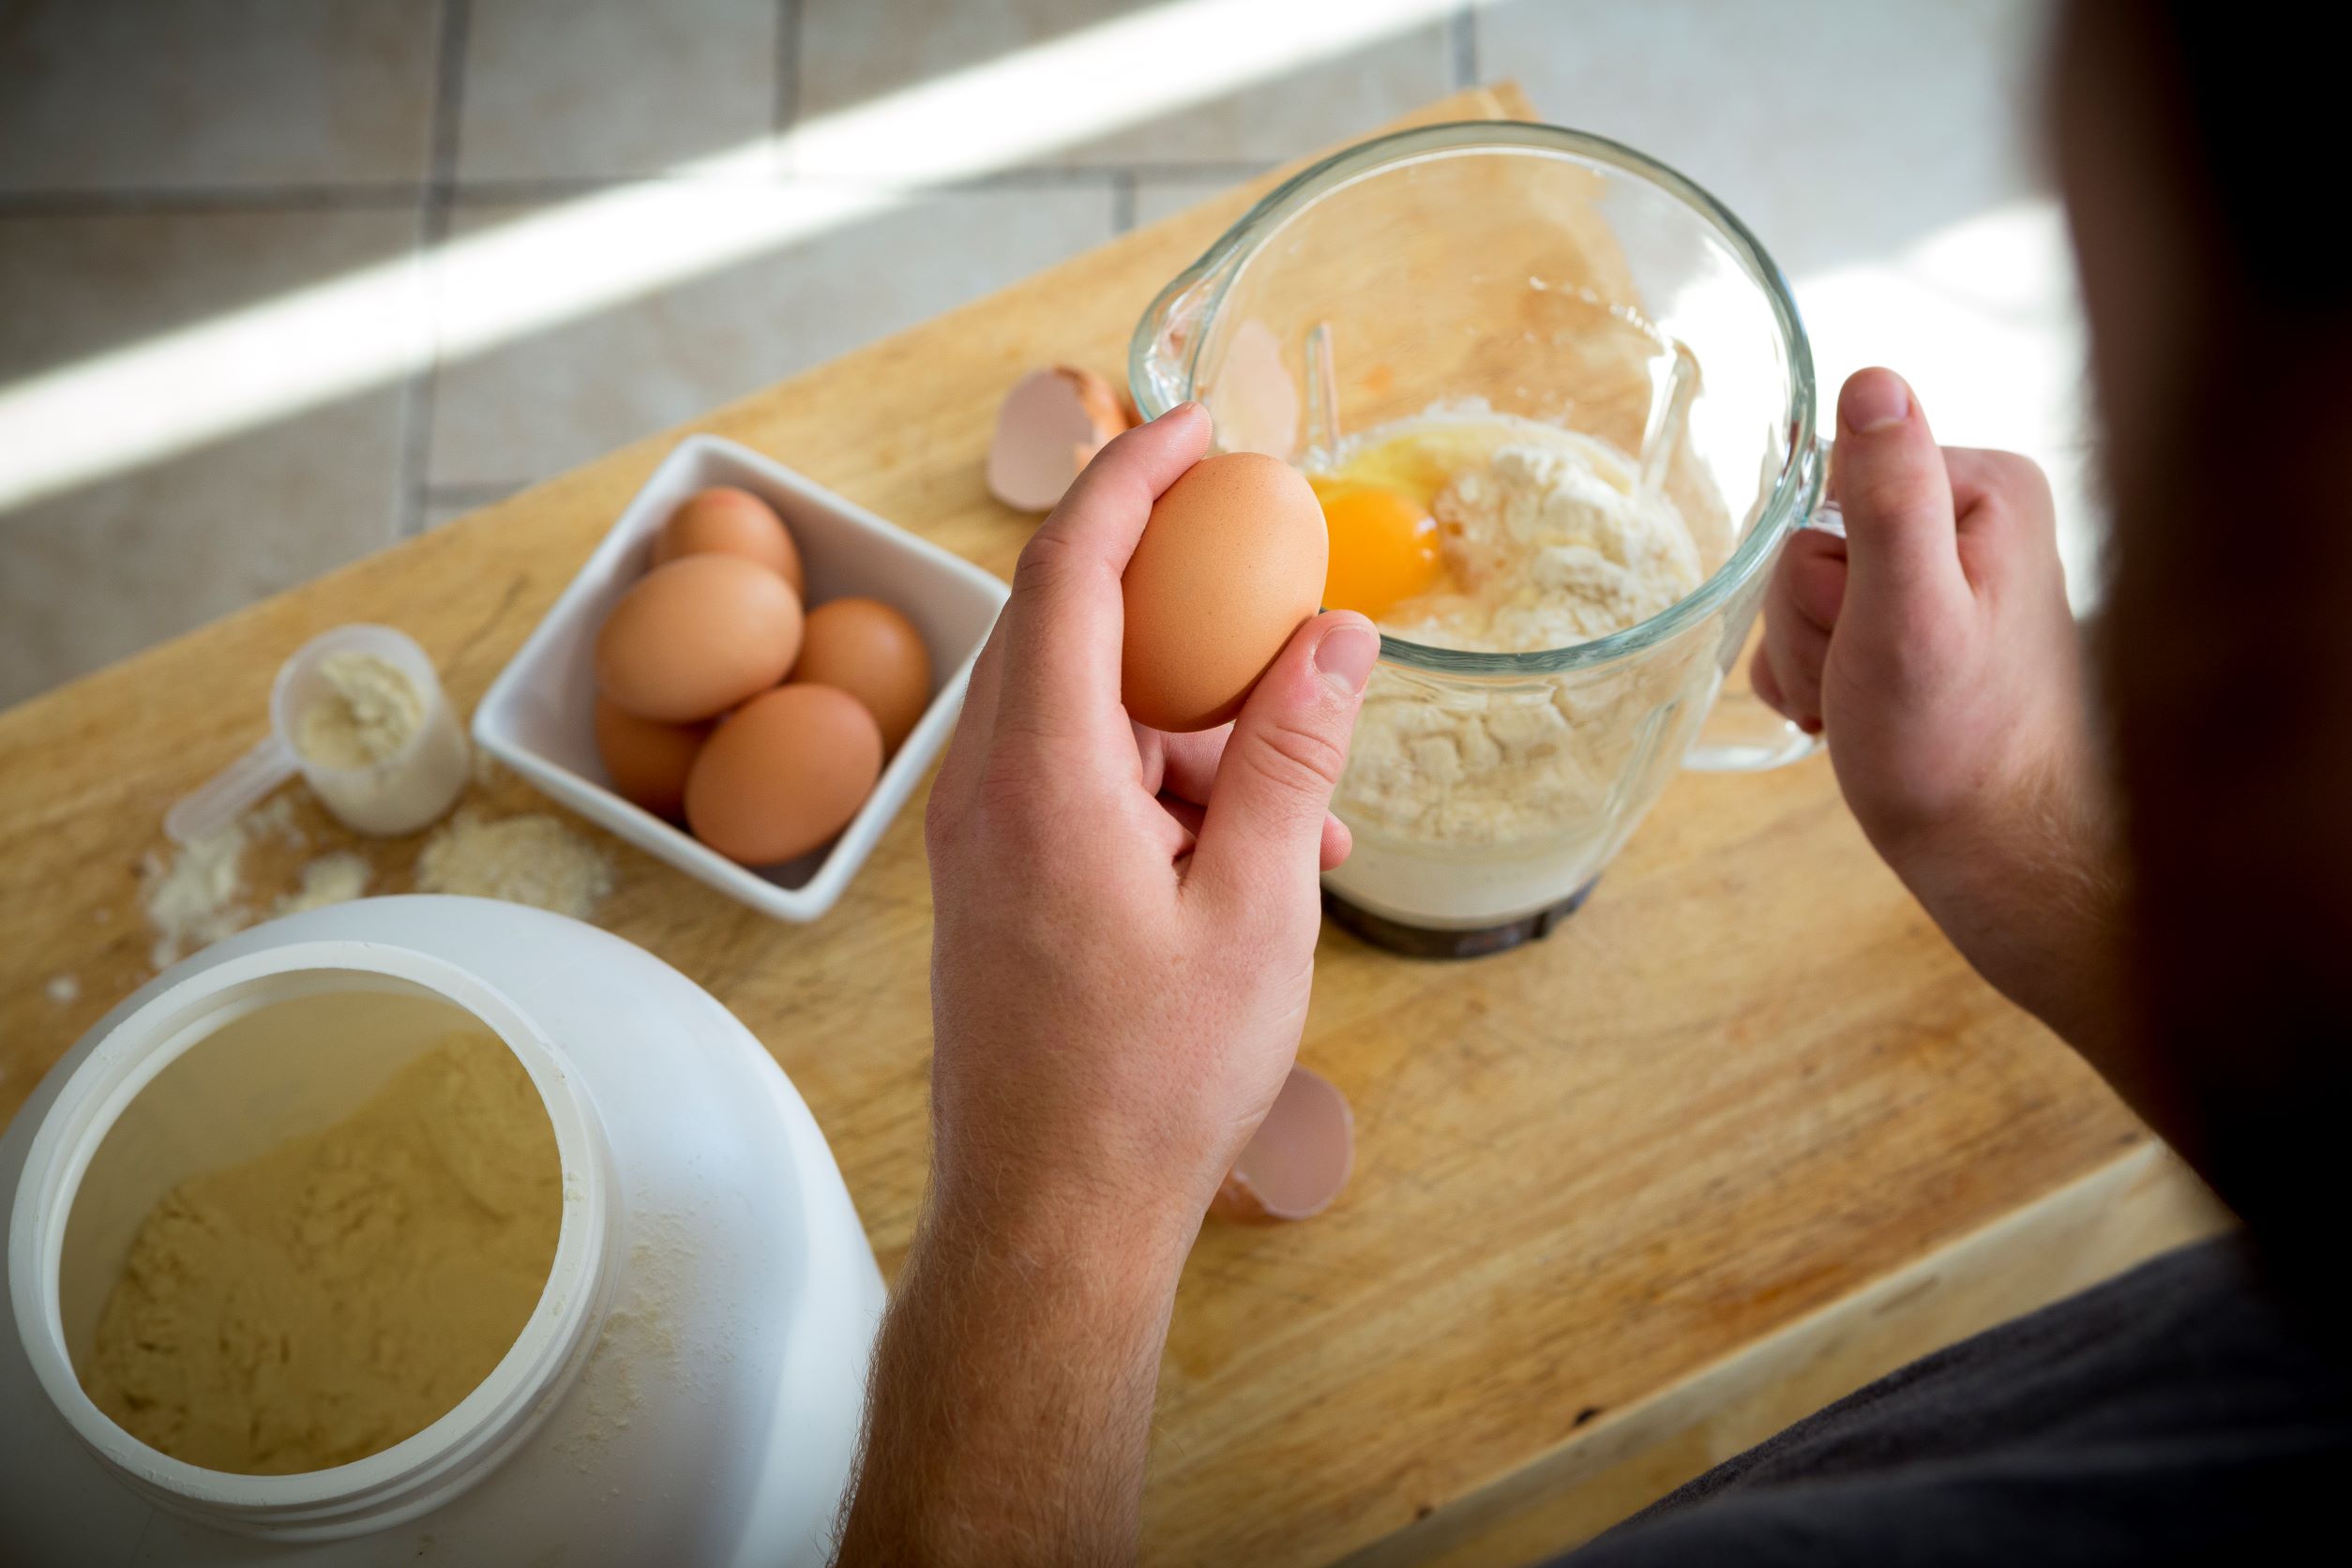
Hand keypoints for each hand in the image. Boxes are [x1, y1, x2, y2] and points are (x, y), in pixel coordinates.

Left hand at [835, 403, 1376, 1565]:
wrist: (1049, 1222)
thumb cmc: (1151, 1083)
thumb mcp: (1258, 909)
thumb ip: (1293, 757)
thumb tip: (1337, 634)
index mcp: (1042, 773)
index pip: (1069, 566)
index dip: (1131, 474)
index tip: (1199, 420)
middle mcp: (987, 789)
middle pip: (1072, 625)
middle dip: (1178, 588)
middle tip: (1274, 573)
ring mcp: (981, 842)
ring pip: (1089, 718)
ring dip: (1195, 726)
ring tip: (1309, 806)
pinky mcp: (996, 887)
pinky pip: (1081, 789)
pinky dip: (1167, 792)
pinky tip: (1263, 859)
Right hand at [1754, 368, 2126, 1062]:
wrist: (1991, 854)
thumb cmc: (1954, 749)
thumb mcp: (1908, 612)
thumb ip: (1888, 496)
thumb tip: (1872, 380)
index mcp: (1983, 489)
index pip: (1829, 482)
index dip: (1818, 568)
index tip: (1860, 628)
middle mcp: (1970, 519)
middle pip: (1811, 538)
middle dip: (1811, 620)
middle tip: (1860, 679)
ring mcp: (1940, 575)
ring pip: (1800, 590)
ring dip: (1808, 657)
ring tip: (1860, 704)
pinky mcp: (1913, 625)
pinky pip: (1812, 630)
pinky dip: (1814, 679)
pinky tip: (1854, 714)